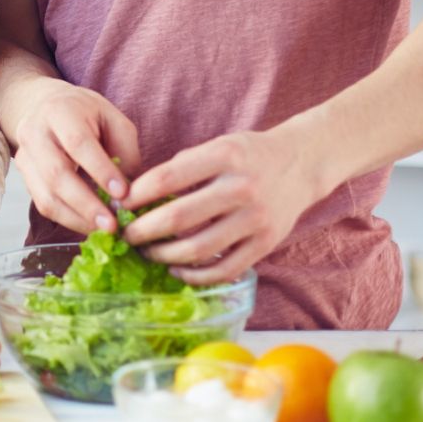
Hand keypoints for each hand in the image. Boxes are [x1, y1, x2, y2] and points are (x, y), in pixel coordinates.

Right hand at [4, 78, 141, 235]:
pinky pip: (43, 204)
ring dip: (77, 218)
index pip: (78, 143)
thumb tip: (129, 194)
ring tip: (104, 230)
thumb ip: (125, 152)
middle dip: (87, 204)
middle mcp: (35, 132)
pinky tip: (89, 224)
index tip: (122, 194)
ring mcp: (24, 155)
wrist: (48, 107)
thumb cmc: (88, 116)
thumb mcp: (114, 121)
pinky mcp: (24, 176)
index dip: (100, 170)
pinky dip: (68, 219)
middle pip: (57, 173)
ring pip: (46, 195)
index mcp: (60, 110)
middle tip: (113, 224)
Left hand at [121, 129, 324, 284]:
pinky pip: (224, 269)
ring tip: (148, 252)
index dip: (137, 195)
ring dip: (164, 256)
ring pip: (198, 249)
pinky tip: (177, 269)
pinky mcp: (266, 243)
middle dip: (143, 231)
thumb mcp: (218, 146)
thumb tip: (139, 194)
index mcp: (224, 156)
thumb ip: (184, 166)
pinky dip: (196, 275)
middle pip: (178, 218)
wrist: (302, 163)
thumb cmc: (250, 154)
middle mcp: (241, 188)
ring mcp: (256, 219)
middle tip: (126, 235)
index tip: (120, 205)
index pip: (166, 178)